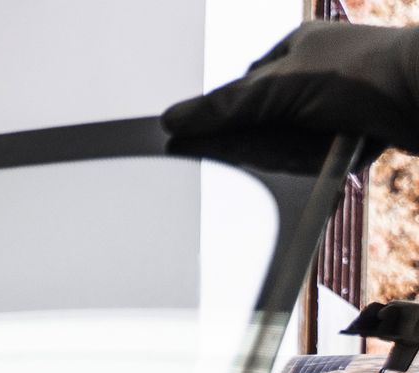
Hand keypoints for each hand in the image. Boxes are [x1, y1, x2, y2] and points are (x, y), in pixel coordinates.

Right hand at [163, 21, 418, 173]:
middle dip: (266, 137)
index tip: (218, 136)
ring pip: (296, 138)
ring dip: (296, 153)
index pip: (246, 83)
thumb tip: (171, 120)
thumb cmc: (364, 74)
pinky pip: (325, 154)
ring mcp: (345, 98)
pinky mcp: (364, 127)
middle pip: (269, 115)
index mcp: (300, 46)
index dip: (231, 111)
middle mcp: (324, 68)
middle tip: (265, 150)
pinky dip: (322, 162)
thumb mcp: (277, 88)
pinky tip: (325, 160)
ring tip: (304, 154)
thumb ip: (223, 106)